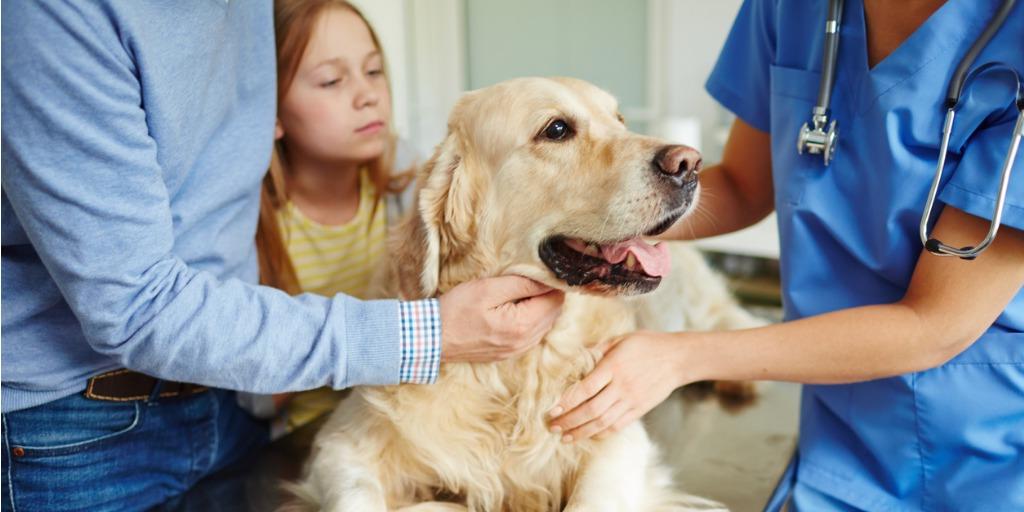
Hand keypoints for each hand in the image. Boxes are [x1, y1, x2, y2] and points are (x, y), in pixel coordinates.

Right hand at [439, 275, 564, 362]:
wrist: (432, 338)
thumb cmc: (456, 310)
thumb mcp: (487, 289)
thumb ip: (520, 284)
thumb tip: (546, 279)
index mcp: (521, 325)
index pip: (554, 300)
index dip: (551, 283)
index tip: (541, 271)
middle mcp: (524, 342)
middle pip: (553, 313)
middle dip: (548, 294)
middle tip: (532, 277)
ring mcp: (516, 350)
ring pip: (545, 324)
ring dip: (540, 307)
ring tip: (523, 290)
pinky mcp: (508, 353)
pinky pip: (532, 335)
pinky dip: (532, 319)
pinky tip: (517, 308)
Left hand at [547, 330, 691, 441]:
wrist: (678, 358)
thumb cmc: (646, 344)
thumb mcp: (620, 339)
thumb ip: (597, 349)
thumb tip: (573, 358)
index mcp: (614, 366)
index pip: (586, 388)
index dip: (567, 401)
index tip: (552, 409)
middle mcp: (622, 386)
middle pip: (592, 410)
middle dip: (569, 421)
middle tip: (552, 427)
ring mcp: (632, 401)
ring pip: (603, 422)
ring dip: (581, 432)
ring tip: (565, 438)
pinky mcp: (640, 410)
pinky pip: (618, 426)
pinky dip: (601, 433)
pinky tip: (588, 435)